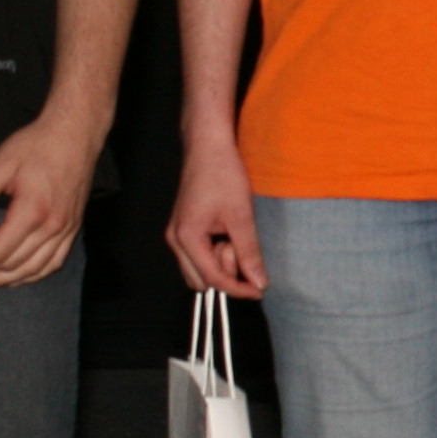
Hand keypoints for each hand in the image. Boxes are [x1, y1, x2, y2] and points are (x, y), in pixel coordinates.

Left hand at [0, 109, 101, 286]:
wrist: (75, 133)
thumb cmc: (36, 145)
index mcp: (33, 211)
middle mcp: (53, 227)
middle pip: (11, 264)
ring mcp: (66, 230)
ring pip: (32, 270)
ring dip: (2, 279)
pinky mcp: (73, 228)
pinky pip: (53, 263)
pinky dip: (31, 274)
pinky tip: (14, 276)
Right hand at [167, 128, 268, 297]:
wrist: (209, 147)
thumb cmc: (222, 174)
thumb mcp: (241, 215)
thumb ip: (249, 252)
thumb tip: (259, 282)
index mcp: (186, 237)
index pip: (213, 279)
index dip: (238, 288)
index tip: (260, 290)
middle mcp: (176, 240)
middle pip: (202, 280)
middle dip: (226, 273)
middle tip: (242, 248)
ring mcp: (177, 235)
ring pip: (200, 269)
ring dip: (221, 262)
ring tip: (235, 235)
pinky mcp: (184, 229)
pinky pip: (200, 255)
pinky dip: (216, 253)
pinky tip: (229, 233)